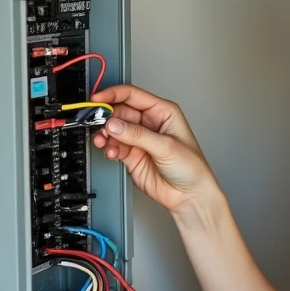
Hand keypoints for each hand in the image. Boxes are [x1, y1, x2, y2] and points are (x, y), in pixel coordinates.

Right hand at [89, 85, 219, 217]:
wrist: (189, 196)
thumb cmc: (191, 168)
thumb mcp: (166, 147)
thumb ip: (138, 135)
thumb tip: (114, 124)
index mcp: (162, 112)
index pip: (133, 96)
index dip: (113, 94)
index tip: (98, 99)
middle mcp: (149, 123)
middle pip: (120, 112)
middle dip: (107, 118)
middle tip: (98, 125)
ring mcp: (139, 139)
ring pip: (114, 130)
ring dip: (105, 135)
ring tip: (103, 142)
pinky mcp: (132, 155)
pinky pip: (114, 146)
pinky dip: (109, 148)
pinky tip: (112, 153)